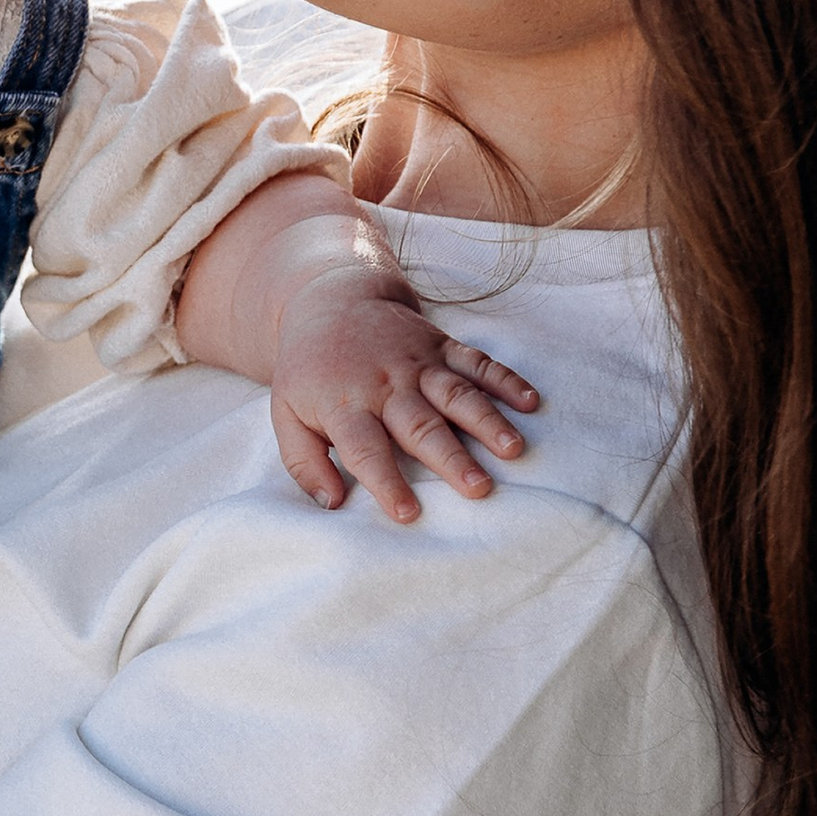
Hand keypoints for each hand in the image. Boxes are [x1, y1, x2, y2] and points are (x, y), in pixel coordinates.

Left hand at [270, 276, 537, 524]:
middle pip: (420, 424)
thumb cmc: (310, 372)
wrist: (330, 301)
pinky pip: (477, 361)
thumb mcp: (286, 415)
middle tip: (478, 489)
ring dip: (486, 421)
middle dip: (450, 458)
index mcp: (345, 406)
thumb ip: (304, 463)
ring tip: (513, 450)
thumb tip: (331, 504)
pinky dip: (505, 380)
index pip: (366, 450)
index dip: (386, 482)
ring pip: (456, 394)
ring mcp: (418, 363)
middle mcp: (386, 385)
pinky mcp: (441, 346)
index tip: (408, 514)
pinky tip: (531, 402)